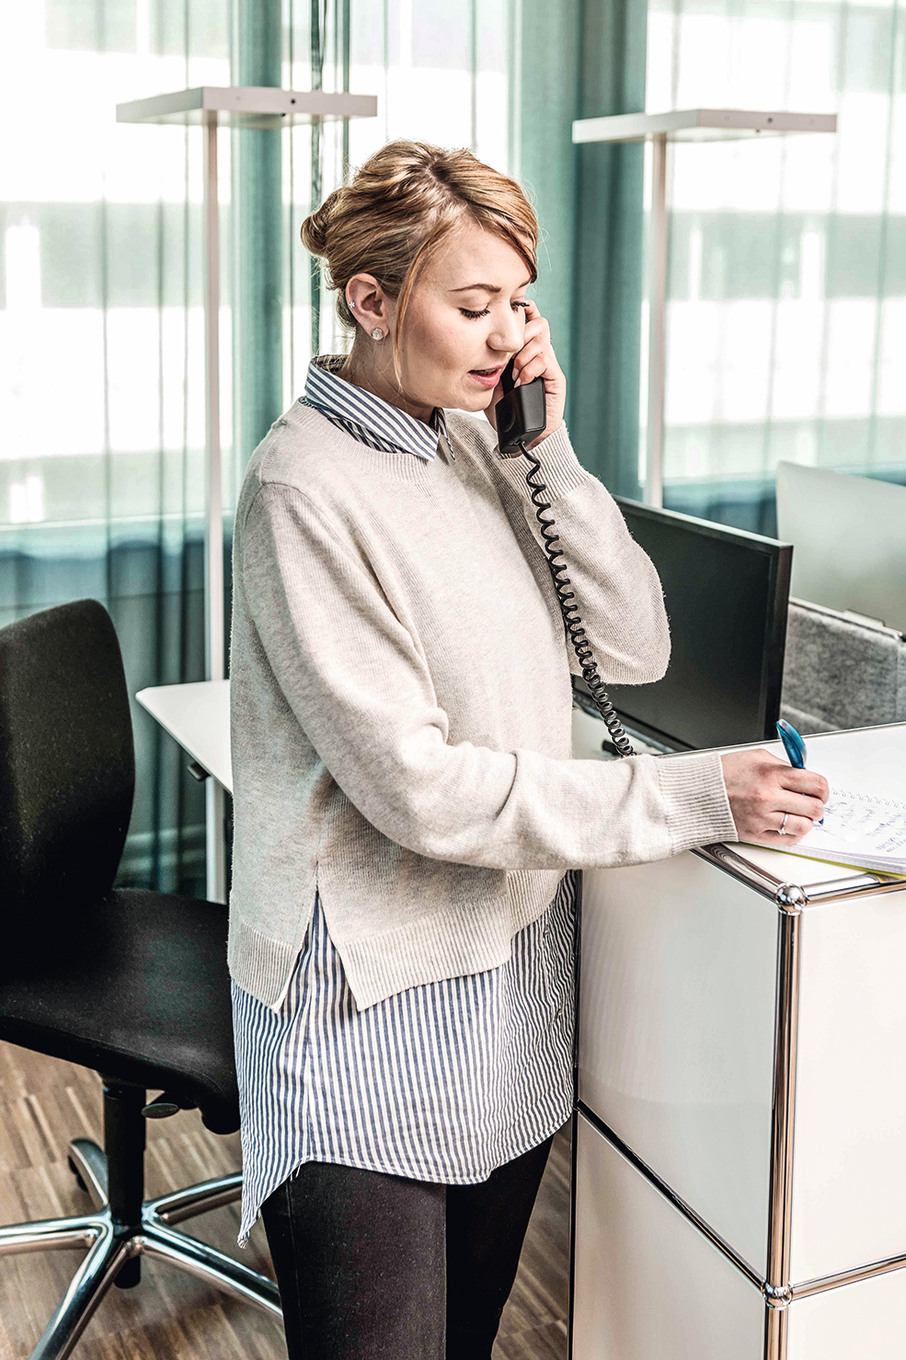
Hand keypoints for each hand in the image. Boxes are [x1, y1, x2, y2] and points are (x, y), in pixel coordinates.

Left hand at [483, 298, 566, 448]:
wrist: (521, 437)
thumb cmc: (505, 412)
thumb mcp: (489, 382)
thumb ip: (490, 362)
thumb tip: (481, 342)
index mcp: (523, 351)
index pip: (528, 321)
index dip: (521, 312)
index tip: (509, 310)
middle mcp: (538, 354)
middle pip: (538, 323)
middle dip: (520, 332)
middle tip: (508, 354)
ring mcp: (548, 365)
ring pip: (541, 338)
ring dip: (523, 354)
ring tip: (514, 374)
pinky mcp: (556, 378)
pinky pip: (545, 358)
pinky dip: (530, 367)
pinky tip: (521, 381)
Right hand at [720, 749, 828, 845]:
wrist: (697, 792)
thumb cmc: (723, 774)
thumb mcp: (756, 757)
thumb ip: (783, 766)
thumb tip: (804, 775)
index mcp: (771, 774)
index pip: (815, 784)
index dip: (823, 789)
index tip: (819, 790)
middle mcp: (768, 797)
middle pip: (814, 808)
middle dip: (817, 805)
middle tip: (812, 803)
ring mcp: (762, 818)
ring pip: (804, 826)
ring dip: (806, 821)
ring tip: (799, 814)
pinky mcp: (756, 834)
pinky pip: (788, 839)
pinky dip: (794, 833)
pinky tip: (787, 824)